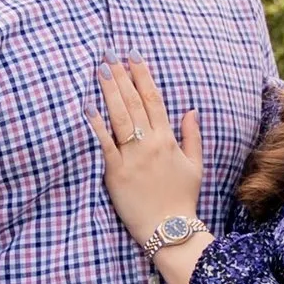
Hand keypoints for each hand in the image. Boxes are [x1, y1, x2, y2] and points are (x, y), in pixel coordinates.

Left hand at [89, 57, 203, 248]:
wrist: (171, 229)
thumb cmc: (182, 198)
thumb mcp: (195, 165)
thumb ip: (192, 136)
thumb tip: (190, 110)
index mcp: (168, 139)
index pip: (154, 99)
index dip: (142, 75)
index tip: (133, 56)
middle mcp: (151, 143)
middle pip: (134, 102)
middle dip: (121, 75)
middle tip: (109, 54)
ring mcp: (133, 157)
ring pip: (119, 117)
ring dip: (109, 91)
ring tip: (100, 70)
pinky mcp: (116, 173)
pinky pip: (105, 144)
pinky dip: (96, 125)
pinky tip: (88, 107)